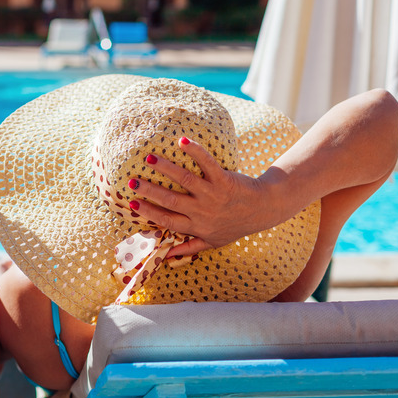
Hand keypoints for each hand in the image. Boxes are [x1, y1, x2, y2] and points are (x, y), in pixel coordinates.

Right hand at [129, 137, 275, 257]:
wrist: (265, 209)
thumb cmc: (236, 225)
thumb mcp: (213, 242)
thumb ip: (189, 247)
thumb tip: (166, 256)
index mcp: (196, 226)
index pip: (167, 220)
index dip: (149, 212)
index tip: (131, 203)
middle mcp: (202, 211)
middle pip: (171, 200)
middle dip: (149, 191)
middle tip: (131, 181)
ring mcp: (213, 194)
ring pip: (185, 181)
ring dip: (166, 169)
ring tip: (149, 158)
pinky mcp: (224, 179)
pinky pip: (208, 164)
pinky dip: (196, 152)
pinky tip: (182, 141)